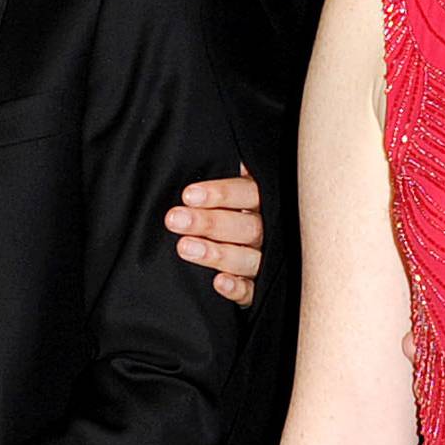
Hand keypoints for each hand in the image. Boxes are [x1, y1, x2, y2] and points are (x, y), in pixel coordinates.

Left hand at [165, 164, 262, 306]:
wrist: (254, 255)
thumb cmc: (235, 214)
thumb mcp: (236, 193)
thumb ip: (226, 182)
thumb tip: (207, 153)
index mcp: (264, 202)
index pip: (249, 193)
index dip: (221, 193)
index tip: (189, 194)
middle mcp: (270, 231)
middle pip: (246, 226)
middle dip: (209, 222)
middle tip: (174, 219)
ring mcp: (266, 262)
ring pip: (247, 258)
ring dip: (216, 253)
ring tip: (184, 247)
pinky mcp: (259, 290)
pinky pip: (251, 291)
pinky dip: (236, 287)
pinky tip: (218, 282)